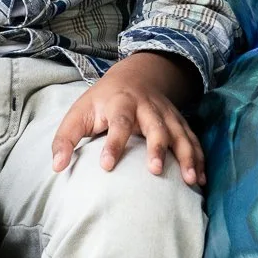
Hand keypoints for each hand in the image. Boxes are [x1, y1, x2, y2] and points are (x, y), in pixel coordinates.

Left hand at [52, 54, 206, 188]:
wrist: (137, 76)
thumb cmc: (102, 101)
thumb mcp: (79, 113)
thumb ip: (66, 139)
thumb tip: (58, 167)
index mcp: (120, 103)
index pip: (118, 123)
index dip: (113, 144)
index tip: (106, 166)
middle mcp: (147, 108)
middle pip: (156, 127)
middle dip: (157, 148)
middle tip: (155, 171)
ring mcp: (167, 115)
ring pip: (180, 134)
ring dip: (187, 156)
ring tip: (190, 181)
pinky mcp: (179, 122)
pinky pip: (192, 140)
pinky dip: (199, 158)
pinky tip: (199, 179)